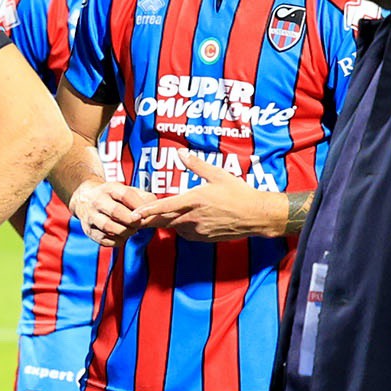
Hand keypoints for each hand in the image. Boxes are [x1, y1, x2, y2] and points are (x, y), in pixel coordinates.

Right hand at [70, 178, 149, 247]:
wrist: (85, 199)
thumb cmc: (113, 197)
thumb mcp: (127, 191)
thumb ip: (144, 198)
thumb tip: (154, 210)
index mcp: (108, 188)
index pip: (125, 195)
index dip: (138, 205)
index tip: (144, 213)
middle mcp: (97, 201)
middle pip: (116, 211)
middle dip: (132, 221)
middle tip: (139, 223)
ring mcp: (90, 216)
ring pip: (109, 227)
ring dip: (125, 232)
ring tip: (132, 230)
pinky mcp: (89, 231)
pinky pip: (105, 240)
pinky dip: (117, 240)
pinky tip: (122, 236)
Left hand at [141, 146, 286, 241]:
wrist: (256, 216)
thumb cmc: (239, 192)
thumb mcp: (218, 174)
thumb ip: (196, 164)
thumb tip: (179, 152)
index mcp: (194, 200)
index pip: (165, 207)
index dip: (148, 210)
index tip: (134, 214)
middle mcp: (194, 217)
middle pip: (165, 220)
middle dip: (150, 219)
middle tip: (136, 217)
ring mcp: (199, 230)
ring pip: (175, 227)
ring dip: (167, 222)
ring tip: (159, 216)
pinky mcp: (205, 238)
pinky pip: (186, 234)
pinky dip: (181, 228)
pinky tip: (183, 221)